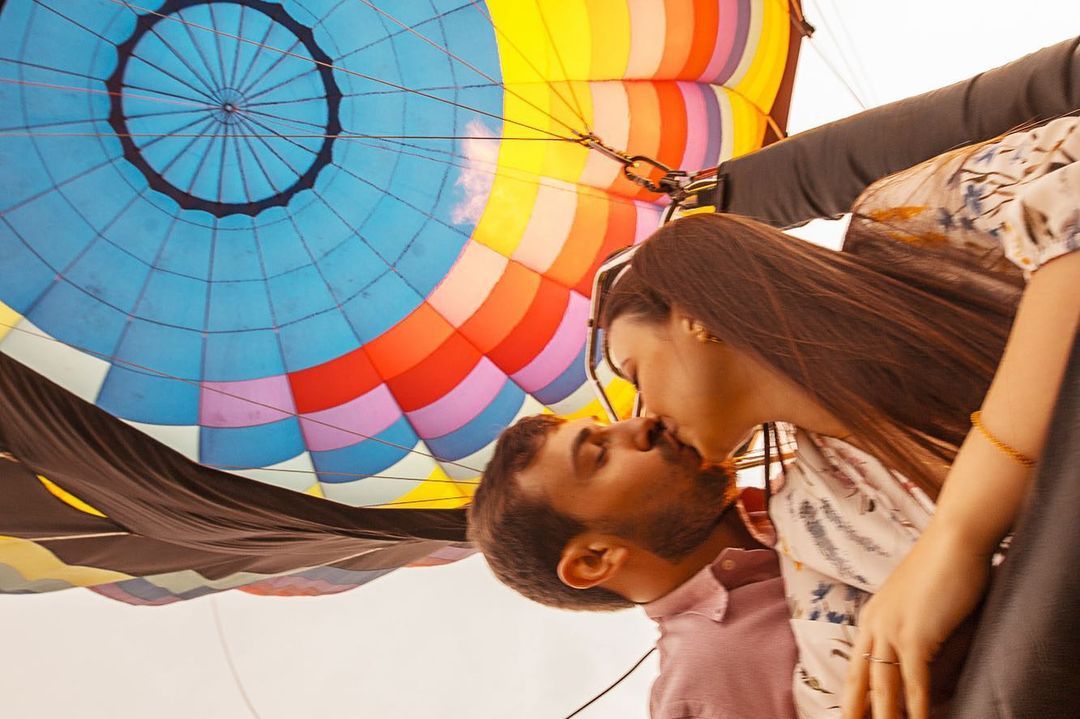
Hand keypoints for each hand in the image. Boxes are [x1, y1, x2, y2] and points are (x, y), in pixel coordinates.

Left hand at [840, 525, 991, 717]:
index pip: (856, 665)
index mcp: (872, 617)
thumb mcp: (919, 605)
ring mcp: (892, 630)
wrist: (954, 540)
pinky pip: (913, 682)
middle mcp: (874, 625)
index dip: (852, 695)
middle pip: (860, 680)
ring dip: (886, 718)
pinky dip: (916, 708)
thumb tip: (919, 663)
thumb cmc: (943, 567)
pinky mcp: (915, 635)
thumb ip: (914, 633)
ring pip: (883, 687)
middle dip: (856, 711)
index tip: (849, 714)